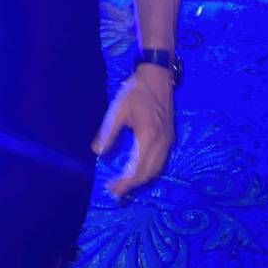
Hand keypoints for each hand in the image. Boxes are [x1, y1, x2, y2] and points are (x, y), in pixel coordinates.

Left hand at [92, 64, 174, 200]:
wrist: (157, 76)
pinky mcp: (170, 138)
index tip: (112, 189)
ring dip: (141, 180)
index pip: (137, 169)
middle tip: (116, 192)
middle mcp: (162, 143)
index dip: (125, 182)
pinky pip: (161, 162)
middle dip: (132, 185)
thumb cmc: (136, 91)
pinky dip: (149, 171)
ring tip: (125, 185)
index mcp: (148, 136)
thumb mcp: (118, 110)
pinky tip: (139, 172)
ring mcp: (169, 141)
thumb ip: (108, 132)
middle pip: (148, 173)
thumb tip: (97, 152)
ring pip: (156, 169)